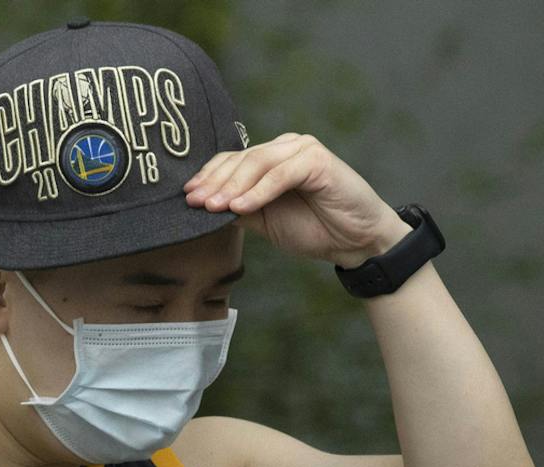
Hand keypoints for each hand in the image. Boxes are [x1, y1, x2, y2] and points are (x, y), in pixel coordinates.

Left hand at [182, 133, 410, 265]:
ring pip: (257, 163)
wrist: (356, 242)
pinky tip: (241, 207)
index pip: (233, 160)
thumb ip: (241, 209)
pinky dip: (258, 191)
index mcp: (272, 158)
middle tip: (194, 202)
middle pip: (241, 159)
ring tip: (213, 207)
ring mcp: (302, 150)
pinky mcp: (317, 160)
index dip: (209, 177)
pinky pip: (280, 174)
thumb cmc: (316, 229)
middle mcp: (286, 147)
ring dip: (232, 187)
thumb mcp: (267, 222)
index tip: (187, 197)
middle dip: (214, 182)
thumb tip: (204, 207)